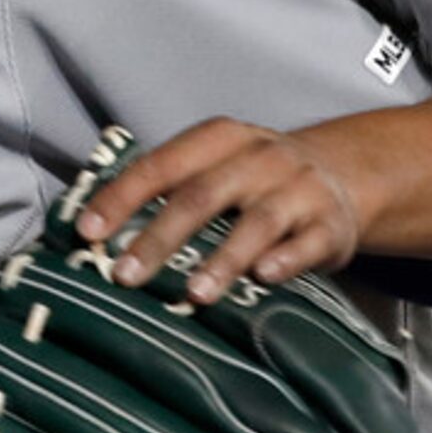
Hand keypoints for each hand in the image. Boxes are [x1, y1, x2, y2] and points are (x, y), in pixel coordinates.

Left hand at [74, 117, 365, 301]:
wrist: (344, 174)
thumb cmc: (254, 179)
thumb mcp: (216, 166)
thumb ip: (169, 189)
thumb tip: (97, 230)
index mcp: (220, 139)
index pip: (161, 164)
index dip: (122, 197)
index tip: (88, 231)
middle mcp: (259, 158)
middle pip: (202, 195)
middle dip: (160, 237)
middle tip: (125, 275)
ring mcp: (299, 188)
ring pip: (257, 223)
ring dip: (223, 259)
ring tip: (193, 293)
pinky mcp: (330, 224)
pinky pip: (307, 243)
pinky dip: (285, 259)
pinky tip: (264, 278)